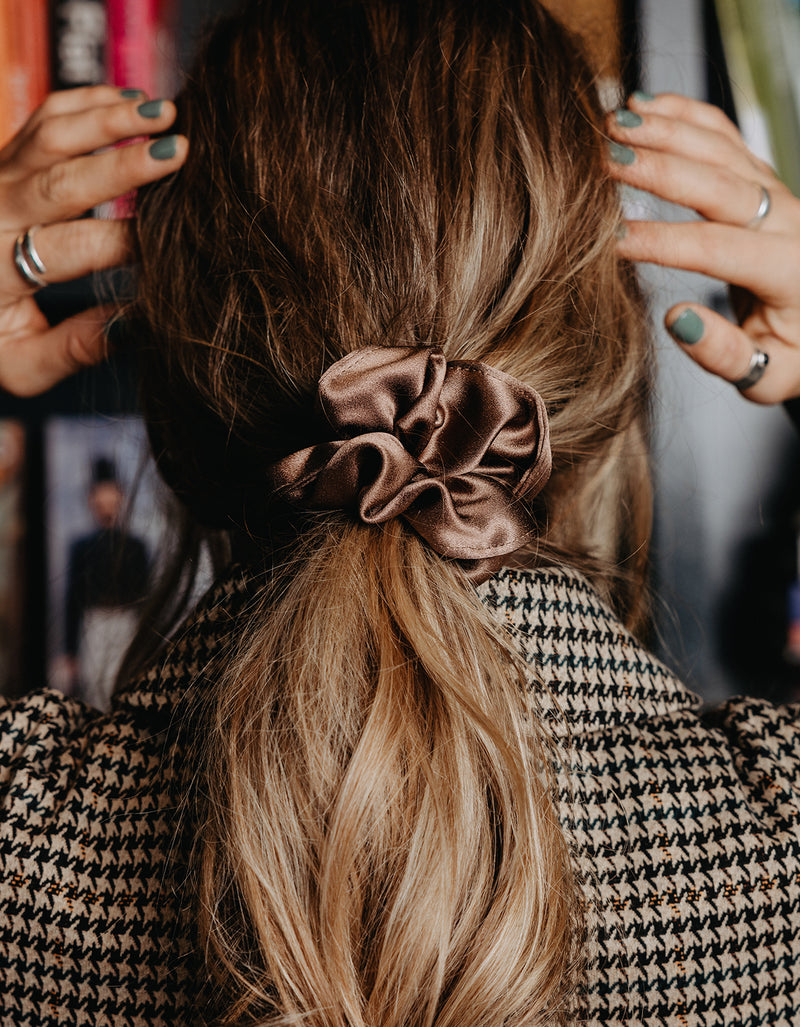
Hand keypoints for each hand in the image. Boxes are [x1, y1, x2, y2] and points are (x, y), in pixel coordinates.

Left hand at [0, 86, 187, 396]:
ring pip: (51, 132)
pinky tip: (132, 101)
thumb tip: (135, 323)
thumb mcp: (24, 364)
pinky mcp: (7, 158)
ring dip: (109, 116)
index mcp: (3, 269)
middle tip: (179, 151)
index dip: (131, 241)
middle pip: (63, 179)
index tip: (178, 239)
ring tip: (165, 110)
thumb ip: (79, 347)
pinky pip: (46, 116)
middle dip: (124, 163)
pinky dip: (89, 102)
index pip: (78, 248)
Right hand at [607, 92, 799, 403]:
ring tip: (612, 127)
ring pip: (721, 147)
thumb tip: (677, 318)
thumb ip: (725, 354)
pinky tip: (644, 106)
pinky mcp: (761, 178)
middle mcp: (788, 220)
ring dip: (665, 131)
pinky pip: (724, 134)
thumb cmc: (792, 353)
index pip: (716, 248)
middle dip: (658, 168)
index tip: (610, 240)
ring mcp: (776, 190)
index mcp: (789, 271)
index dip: (660, 241)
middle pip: (719, 183)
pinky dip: (684, 114)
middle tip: (604, 160)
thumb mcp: (769, 376)